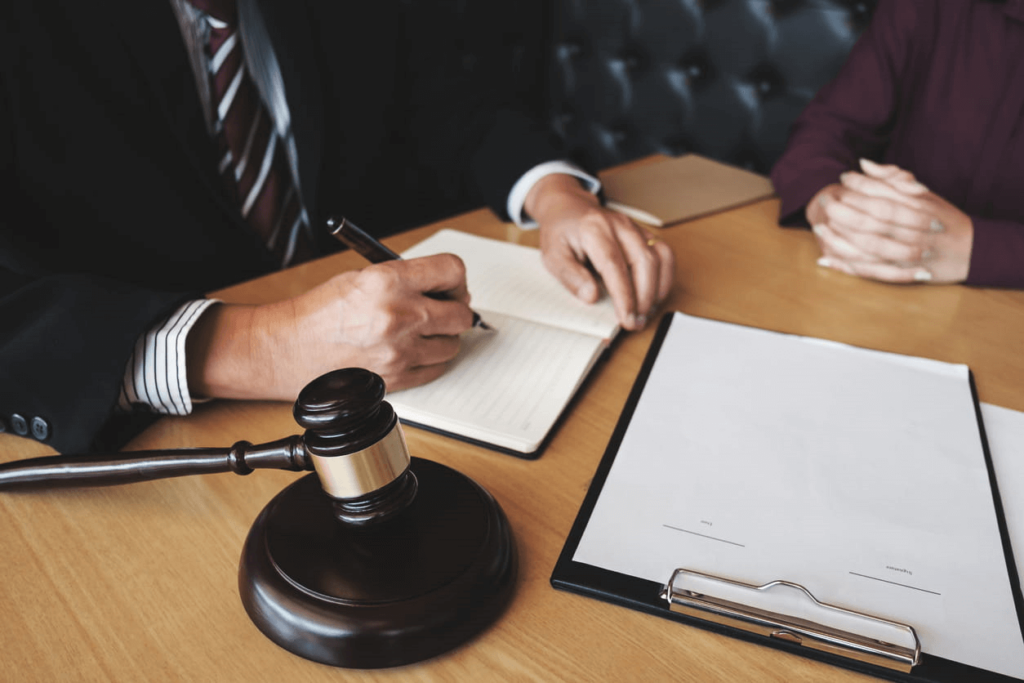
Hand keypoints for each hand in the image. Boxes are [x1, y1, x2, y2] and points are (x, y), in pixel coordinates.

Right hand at [186, 254, 474, 400]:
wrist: (290, 348)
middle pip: (461, 313)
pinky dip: (430, 361)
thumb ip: (406, 279)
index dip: (455, 279)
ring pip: (452, 344)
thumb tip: (445, 287)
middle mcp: (399, 315)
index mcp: (389, 281)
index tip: (451, 285)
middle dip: (454, 309)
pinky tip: (411, 351)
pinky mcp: (397, 378)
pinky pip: (437, 368)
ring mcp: (400, 351)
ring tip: (419, 332)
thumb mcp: (363, 277)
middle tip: (442, 309)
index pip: (451, 271)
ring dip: (442, 338)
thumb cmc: (321, 312)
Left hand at [526, 174, 675, 329]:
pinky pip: (664, 254)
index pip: (614, 265)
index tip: (626, 318)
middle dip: (644, 297)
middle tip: (636, 322)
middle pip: (644, 261)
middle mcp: (619, 225)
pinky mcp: (644, 233)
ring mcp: (634, 227)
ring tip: (645, 312)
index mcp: (593, 229)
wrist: (568, 209)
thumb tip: (592, 297)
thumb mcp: (553, 256)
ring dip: (657, 288)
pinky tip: (654, 295)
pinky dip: (665, 277)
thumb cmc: (561, 234)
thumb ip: (571, 276)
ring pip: (660, 256)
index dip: (624, 295)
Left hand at [806, 158, 972, 283]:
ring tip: (819, 227)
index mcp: (920, 206)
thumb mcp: (923, 194)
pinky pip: (870, 270)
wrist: (971, 250)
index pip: (883, 193)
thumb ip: (893, 177)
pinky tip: (825, 260)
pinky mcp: (901, 272)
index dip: (860, 185)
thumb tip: (863, 164)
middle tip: (825, 200)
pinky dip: (846, 267)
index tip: (843, 177)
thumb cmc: (941, 217)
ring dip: (839, 238)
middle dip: (844, 209)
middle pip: (872, 218)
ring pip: (868, 246)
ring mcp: (908, 253)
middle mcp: (914, 229)